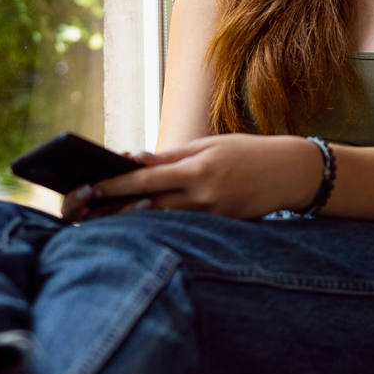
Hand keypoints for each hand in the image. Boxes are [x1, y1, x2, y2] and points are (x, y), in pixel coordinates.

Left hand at [60, 134, 323, 220]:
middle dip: (114, 208)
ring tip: (100, 221)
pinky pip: (182, 229)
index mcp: (198, 170)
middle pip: (148, 206)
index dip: (114, 184)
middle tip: (82, 212)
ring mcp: (212, 217)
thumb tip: (133, 162)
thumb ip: (171, 158)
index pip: (146, 180)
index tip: (88, 186)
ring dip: (131, 221)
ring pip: (161, 222)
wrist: (291, 173)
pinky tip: (137, 226)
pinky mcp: (220, 228)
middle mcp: (203, 197)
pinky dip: (158, 226)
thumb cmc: (247, 152)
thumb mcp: (209, 145)